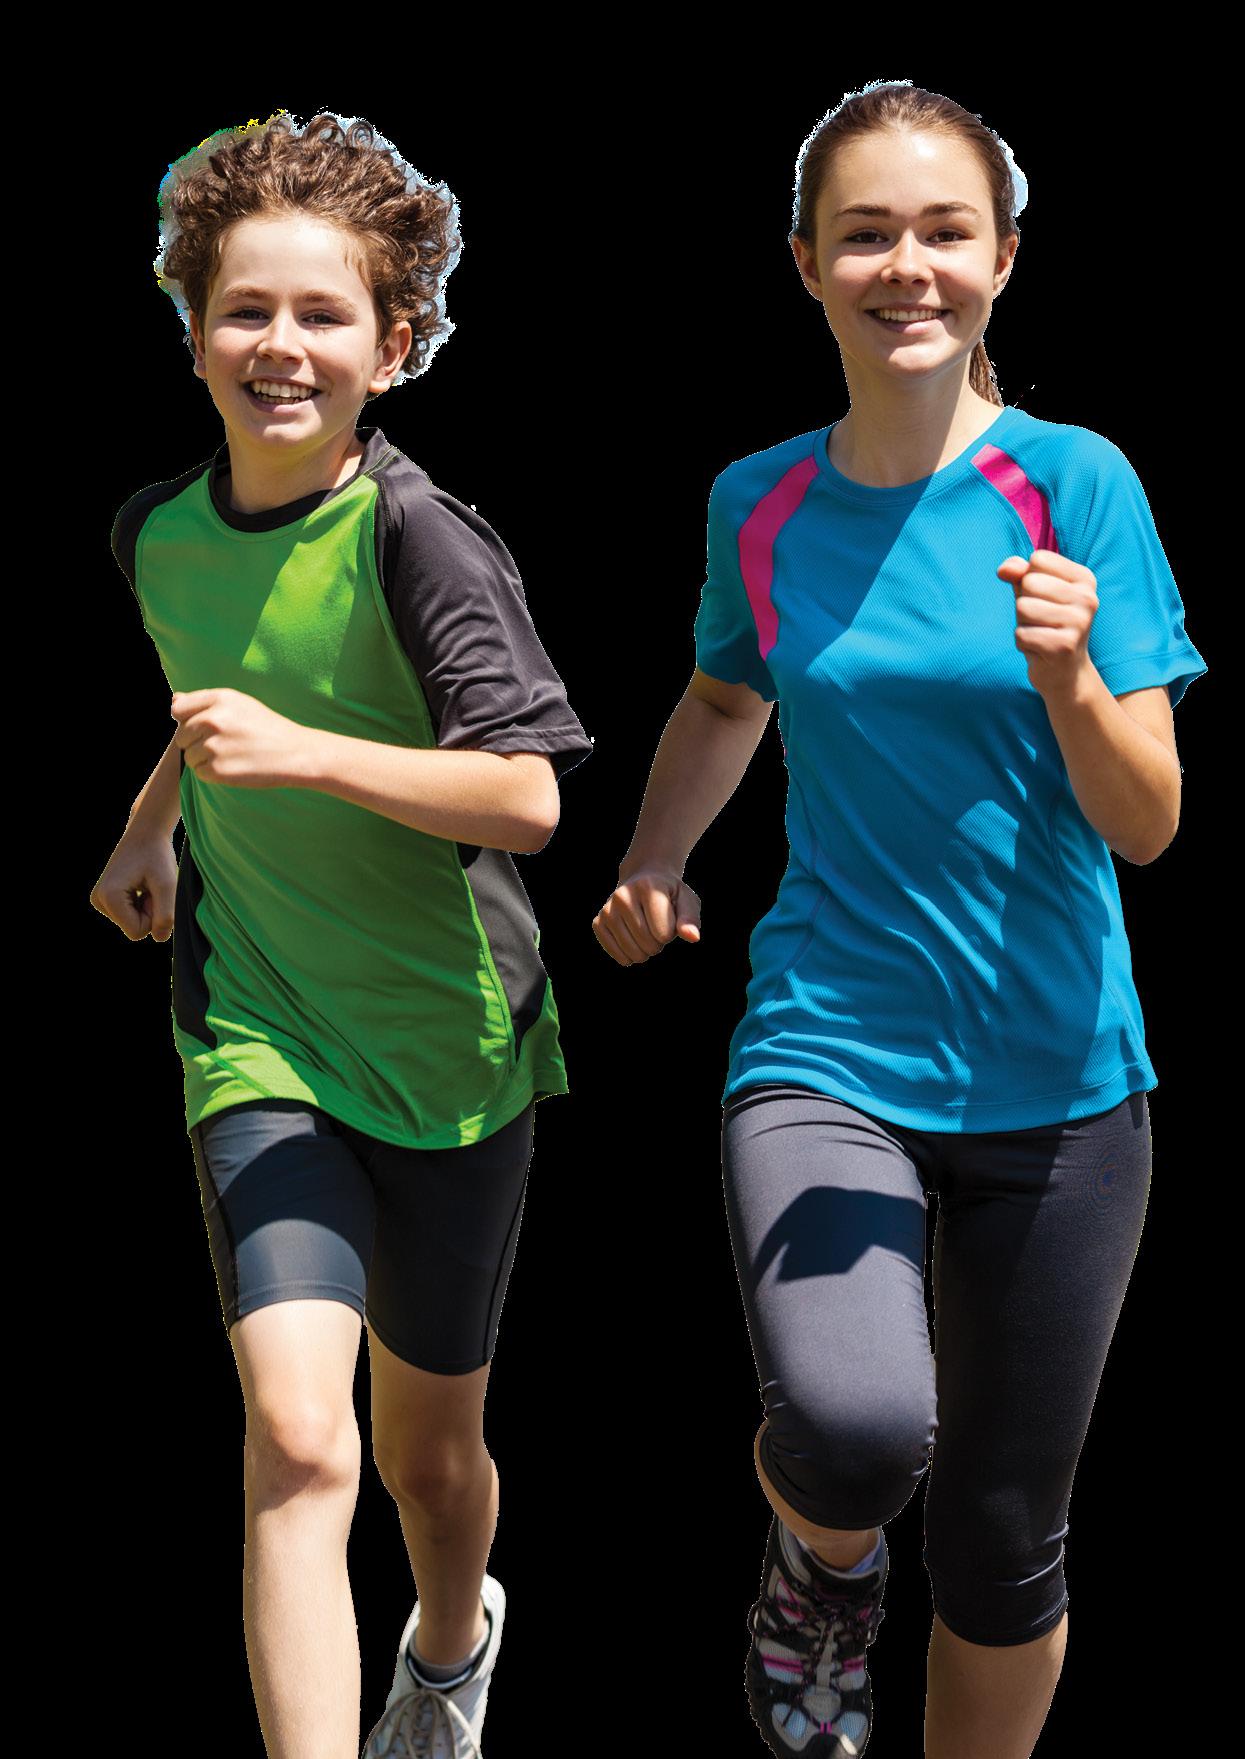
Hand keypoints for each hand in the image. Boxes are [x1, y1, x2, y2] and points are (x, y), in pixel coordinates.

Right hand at [90, 829, 177, 941]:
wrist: (145, 833)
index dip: (153, 917)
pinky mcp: (104, 898)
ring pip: (131, 923)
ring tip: (146, 885)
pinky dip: (139, 904)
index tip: (154, 892)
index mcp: (109, 897)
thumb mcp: (167, 884)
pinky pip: (128, 915)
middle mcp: (98, 900)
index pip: (137, 932)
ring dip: (145, 907)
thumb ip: (166, 914)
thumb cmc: (157, 855)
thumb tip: (160, 939)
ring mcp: (99, 900)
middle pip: (133, 929)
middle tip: (151, 887)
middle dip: (148, 912)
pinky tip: (140, 885)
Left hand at [171, 687, 309, 788]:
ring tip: (233, 755)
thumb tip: (174, 700)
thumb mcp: (239, 704)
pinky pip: (199, 773)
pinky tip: (235, 766)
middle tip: (226, 744)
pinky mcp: (218, 770)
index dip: (187, 720)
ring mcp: (214, 746)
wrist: (296, 753)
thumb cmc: (266, 728)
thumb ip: (204, 702)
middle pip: (181, 735)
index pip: (178, 709)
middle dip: (197, 741)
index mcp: (219, 699)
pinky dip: (213, 773)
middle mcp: (213, 720)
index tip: (204, 727)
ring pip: (189, 756)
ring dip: (205, 759)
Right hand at [593, 866, 702, 966]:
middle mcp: (623, 896)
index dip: (671, 932)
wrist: (643, 879)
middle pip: (649, 944)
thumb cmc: (669, 894)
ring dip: (645, 950)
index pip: (663, 933)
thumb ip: (690, 919)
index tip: (668, 917)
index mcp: (647, 887)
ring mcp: (608, 910)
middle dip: (659, 943)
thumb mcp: (686, 901)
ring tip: (645, 931)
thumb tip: (693, 937)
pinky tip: (633, 940)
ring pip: (633, 953)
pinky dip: (629, 955)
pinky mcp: (598, 923)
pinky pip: (617, 955)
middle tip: (656, 925)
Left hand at [996, 549, 1098, 700]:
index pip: (1038, 559)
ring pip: (1023, 607)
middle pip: (1029, 582)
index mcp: (1085, 579)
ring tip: (1040, 634)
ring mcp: (1079, 623)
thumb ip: (1018, 573)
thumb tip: (1004, 569)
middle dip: (1024, 604)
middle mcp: (1087, 598)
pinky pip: (1021, 634)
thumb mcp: (1033, 593)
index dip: (1028, 579)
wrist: (1065, 673)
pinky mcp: (1064, 646)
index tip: (1045, 599)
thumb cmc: (1046, 625)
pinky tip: (1040, 650)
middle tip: (1041, 622)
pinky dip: (1022, 644)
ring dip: (1023, 624)